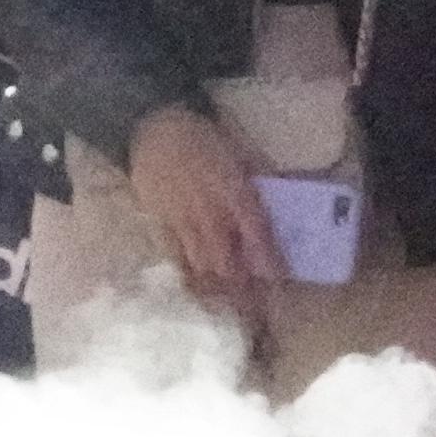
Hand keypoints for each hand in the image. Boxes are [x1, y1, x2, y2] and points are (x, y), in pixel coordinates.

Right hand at [126, 103, 279, 294]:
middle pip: (229, 261)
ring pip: (204, 266)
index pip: (257, 234)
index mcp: (234, 191)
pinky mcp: (162, 225)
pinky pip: (178, 259)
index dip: (269, 261)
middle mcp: (211, 212)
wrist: (154, 127)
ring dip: (220, 288)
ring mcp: (184, 222)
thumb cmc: (204, 138)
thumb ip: (258, 181)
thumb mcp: (240, 153)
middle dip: (245, 288)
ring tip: (233, 307)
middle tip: (259, 309)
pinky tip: (201, 293)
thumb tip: (279, 204)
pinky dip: (192, 278)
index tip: (280, 282)